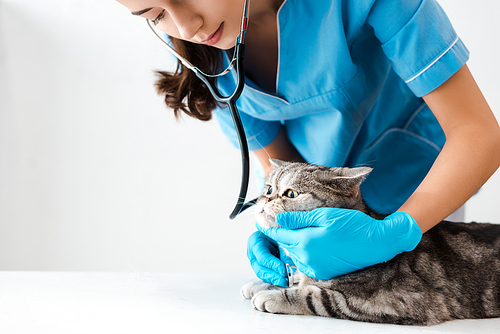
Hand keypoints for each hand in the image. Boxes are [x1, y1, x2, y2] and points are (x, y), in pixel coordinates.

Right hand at [247, 231, 292, 286]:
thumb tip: (290, 264)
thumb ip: (283, 249)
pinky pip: (266, 276)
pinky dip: (275, 279)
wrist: (270, 230)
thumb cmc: (274, 231)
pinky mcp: (259, 266)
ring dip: (275, 280)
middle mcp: (252, 254)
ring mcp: (254, 261)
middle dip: (274, 276)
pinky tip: (283, 281)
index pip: (263, 257)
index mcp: (255, 242)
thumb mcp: (279, 237)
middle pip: (260, 269)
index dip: (273, 265)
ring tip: (286, 282)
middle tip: (286, 279)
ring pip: (262, 275)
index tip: (284, 269)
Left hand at [257, 208, 421, 279]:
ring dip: (292, 243)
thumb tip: (278, 218)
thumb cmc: (353, 226)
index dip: (268, 226)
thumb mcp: (324, 216)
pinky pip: (305, 262)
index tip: (259, 220)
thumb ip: (299, 218)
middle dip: (280, 234)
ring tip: (294, 231)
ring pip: (294, 254)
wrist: (377, 244)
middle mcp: (307, 259)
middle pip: (285, 245)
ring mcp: (316, 268)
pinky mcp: (323, 273)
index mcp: (305, 242)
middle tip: (274, 222)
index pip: (278, 234)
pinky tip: (310, 243)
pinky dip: (303, 253)